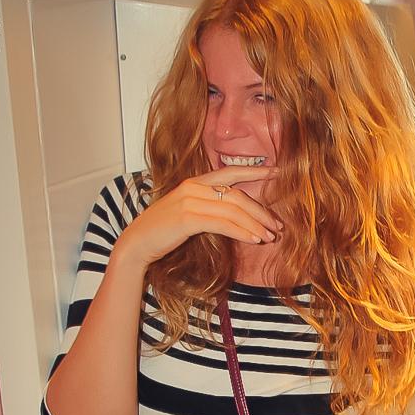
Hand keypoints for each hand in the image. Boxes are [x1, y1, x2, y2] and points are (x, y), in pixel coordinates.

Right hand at [113, 166, 280, 268]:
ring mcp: (190, 201)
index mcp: (195, 183)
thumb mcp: (188, 214)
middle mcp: (194, 187)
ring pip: (233, 210)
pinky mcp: (188, 218)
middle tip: (277, 226)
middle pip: (237, 195)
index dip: (255, 172)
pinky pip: (222, 223)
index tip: (277, 173)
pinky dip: (241, 232)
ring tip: (269, 238)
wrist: (137, 243)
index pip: (230, 172)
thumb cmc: (163, 231)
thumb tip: (237, 217)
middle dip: (261, 212)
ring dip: (255, 225)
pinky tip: (253, 240)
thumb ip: (209, 209)